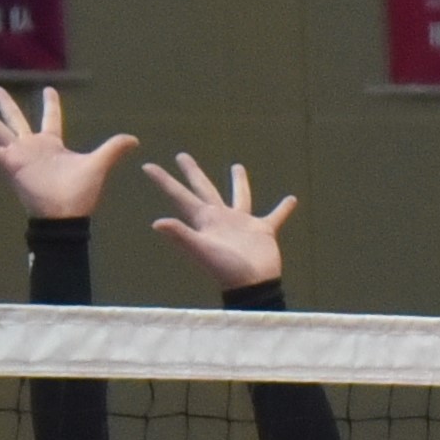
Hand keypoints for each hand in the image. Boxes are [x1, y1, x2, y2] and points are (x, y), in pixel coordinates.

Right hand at [0, 85, 137, 220]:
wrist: (64, 215)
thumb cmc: (79, 194)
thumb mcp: (99, 164)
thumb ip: (114, 149)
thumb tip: (135, 139)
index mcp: (52, 144)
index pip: (51, 118)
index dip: (50, 104)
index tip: (48, 89)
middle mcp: (30, 146)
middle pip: (14, 118)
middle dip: (4, 103)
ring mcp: (17, 154)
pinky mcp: (8, 165)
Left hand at [144, 153, 296, 290]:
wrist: (253, 284)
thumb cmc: (225, 269)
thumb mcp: (201, 250)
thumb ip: (181, 235)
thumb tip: (156, 222)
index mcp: (205, 220)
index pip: (180, 196)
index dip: (164, 181)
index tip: (147, 166)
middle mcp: (221, 217)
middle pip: (204, 189)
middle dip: (193, 173)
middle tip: (181, 155)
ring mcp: (242, 223)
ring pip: (239, 196)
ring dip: (238, 182)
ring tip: (237, 165)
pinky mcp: (263, 230)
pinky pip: (275, 216)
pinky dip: (283, 209)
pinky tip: (292, 199)